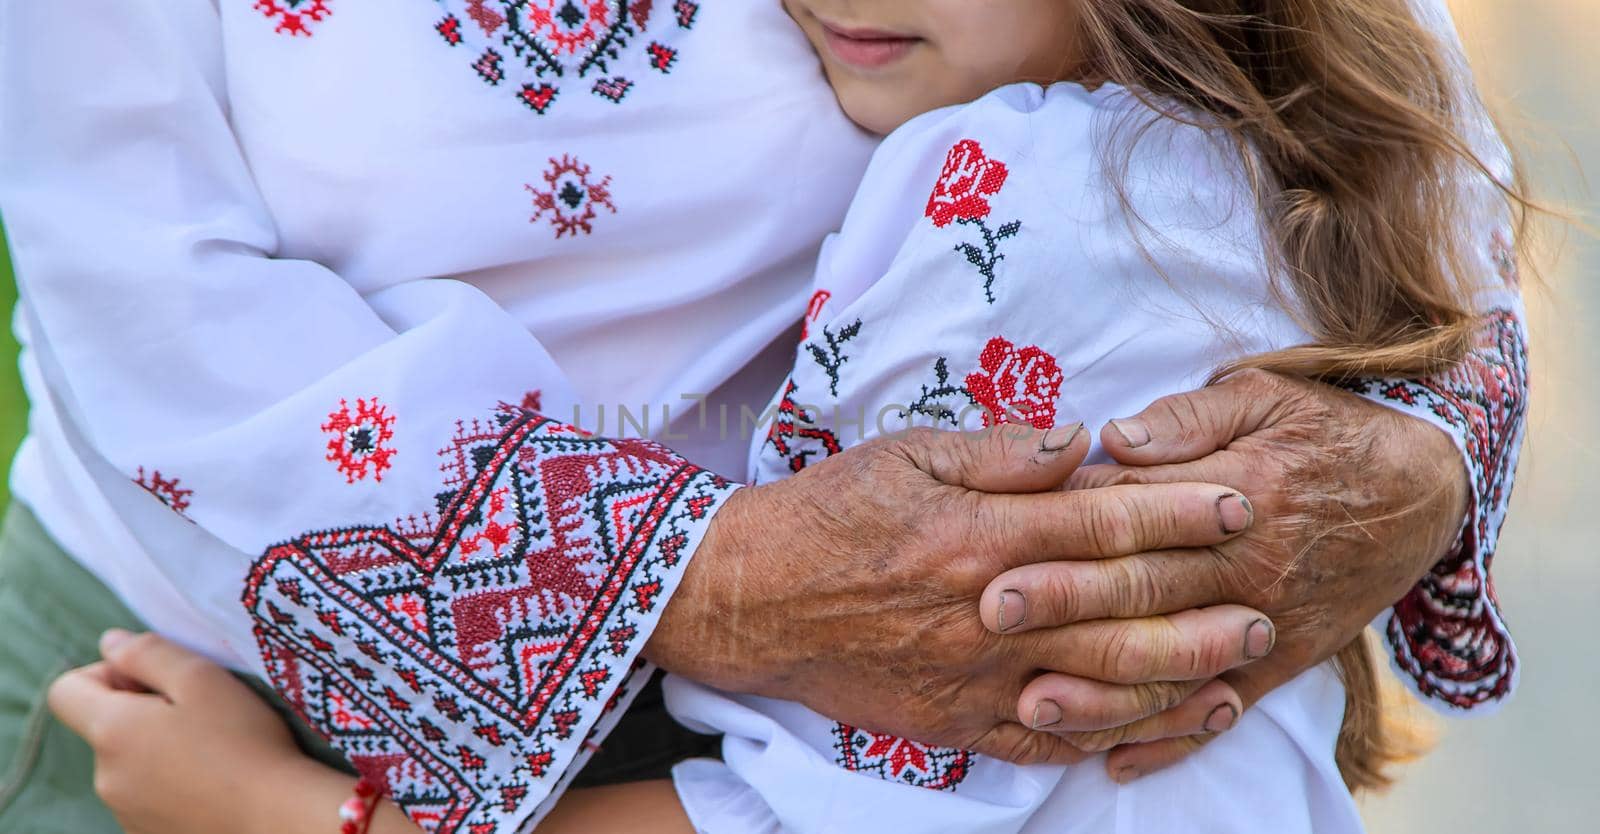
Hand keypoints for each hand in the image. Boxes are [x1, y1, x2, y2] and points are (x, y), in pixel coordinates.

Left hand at [46, 630, 316, 833]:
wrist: (276, 818)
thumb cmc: (244, 743)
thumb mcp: (201, 678)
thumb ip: (149, 653)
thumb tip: (110, 643)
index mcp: (112, 731)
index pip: (65, 690)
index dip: (105, 672)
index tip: (155, 679)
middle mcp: (106, 776)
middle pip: (104, 726)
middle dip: (142, 711)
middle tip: (200, 711)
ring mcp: (125, 811)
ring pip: (128, 762)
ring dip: (158, 747)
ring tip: (214, 749)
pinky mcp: (149, 832)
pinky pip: (148, 794)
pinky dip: (172, 780)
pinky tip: (214, 780)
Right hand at [648, 422, 1274, 764]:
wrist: (755, 598)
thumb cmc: (830, 513)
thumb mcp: (907, 453)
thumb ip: (1000, 450)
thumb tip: (1084, 440)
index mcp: (982, 533)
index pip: (1105, 522)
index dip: (1180, 513)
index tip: (1239, 504)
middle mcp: (992, 610)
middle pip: (1121, 612)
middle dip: (1202, 604)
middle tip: (1266, 598)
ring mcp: (978, 676)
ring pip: (1100, 686)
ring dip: (1178, 679)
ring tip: (1237, 667)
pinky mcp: (959, 723)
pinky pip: (1049, 740)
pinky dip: (1108, 737)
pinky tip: (1157, 729)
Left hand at [979, 370, 1466, 776]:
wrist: (1423, 492)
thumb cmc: (1324, 430)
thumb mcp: (1260, 396)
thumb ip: (1184, 420)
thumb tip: (1113, 439)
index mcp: (1232, 488)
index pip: (1134, 508)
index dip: (1064, 521)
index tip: (1000, 532)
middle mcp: (1245, 561)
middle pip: (1142, 584)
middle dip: (1064, 599)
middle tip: (991, 611)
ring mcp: (1263, 617)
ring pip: (1174, 660)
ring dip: (1103, 687)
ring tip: (1033, 702)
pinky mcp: (1283, 657)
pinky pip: (1224, 705)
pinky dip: (1173, 739)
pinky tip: (1115, 759)